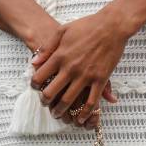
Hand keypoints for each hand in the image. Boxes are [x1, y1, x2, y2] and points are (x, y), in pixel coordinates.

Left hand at [30, 6, 130, 126]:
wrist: (111, 25)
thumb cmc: (87, 26)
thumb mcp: (62, 30)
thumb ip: (47, 48)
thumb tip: (34, 63)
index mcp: (60, 56)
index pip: (40, 76)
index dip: (34, 85)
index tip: (35, 88)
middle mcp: (70, 68)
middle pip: (51, 92)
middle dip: (45, 101)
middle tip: (45, 104)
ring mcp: (86, 76)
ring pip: (68, 100)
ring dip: (61, 111)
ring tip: (58, 115)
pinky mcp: (100, 80)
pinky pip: (91, 102)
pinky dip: (85, 113)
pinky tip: (80, 119)